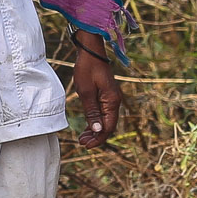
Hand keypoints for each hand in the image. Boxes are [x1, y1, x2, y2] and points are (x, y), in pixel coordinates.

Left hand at [71, 30, 121, 147]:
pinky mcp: (106, 96)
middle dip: (96, 137)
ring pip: (105, 120)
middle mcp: (114, 102)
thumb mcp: (86, 92)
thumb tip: (97, 131)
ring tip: (82, 138)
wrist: (90, 52)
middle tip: (82, 143)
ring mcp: (111, 99)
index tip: (86, 145)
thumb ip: (92, 112)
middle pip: (108, 126)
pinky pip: (103, 113)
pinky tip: (87, 127)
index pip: (108, 127)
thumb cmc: (87, 69)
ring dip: (95, 130)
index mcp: (112, 102)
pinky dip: (95, 121)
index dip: (98, 138)